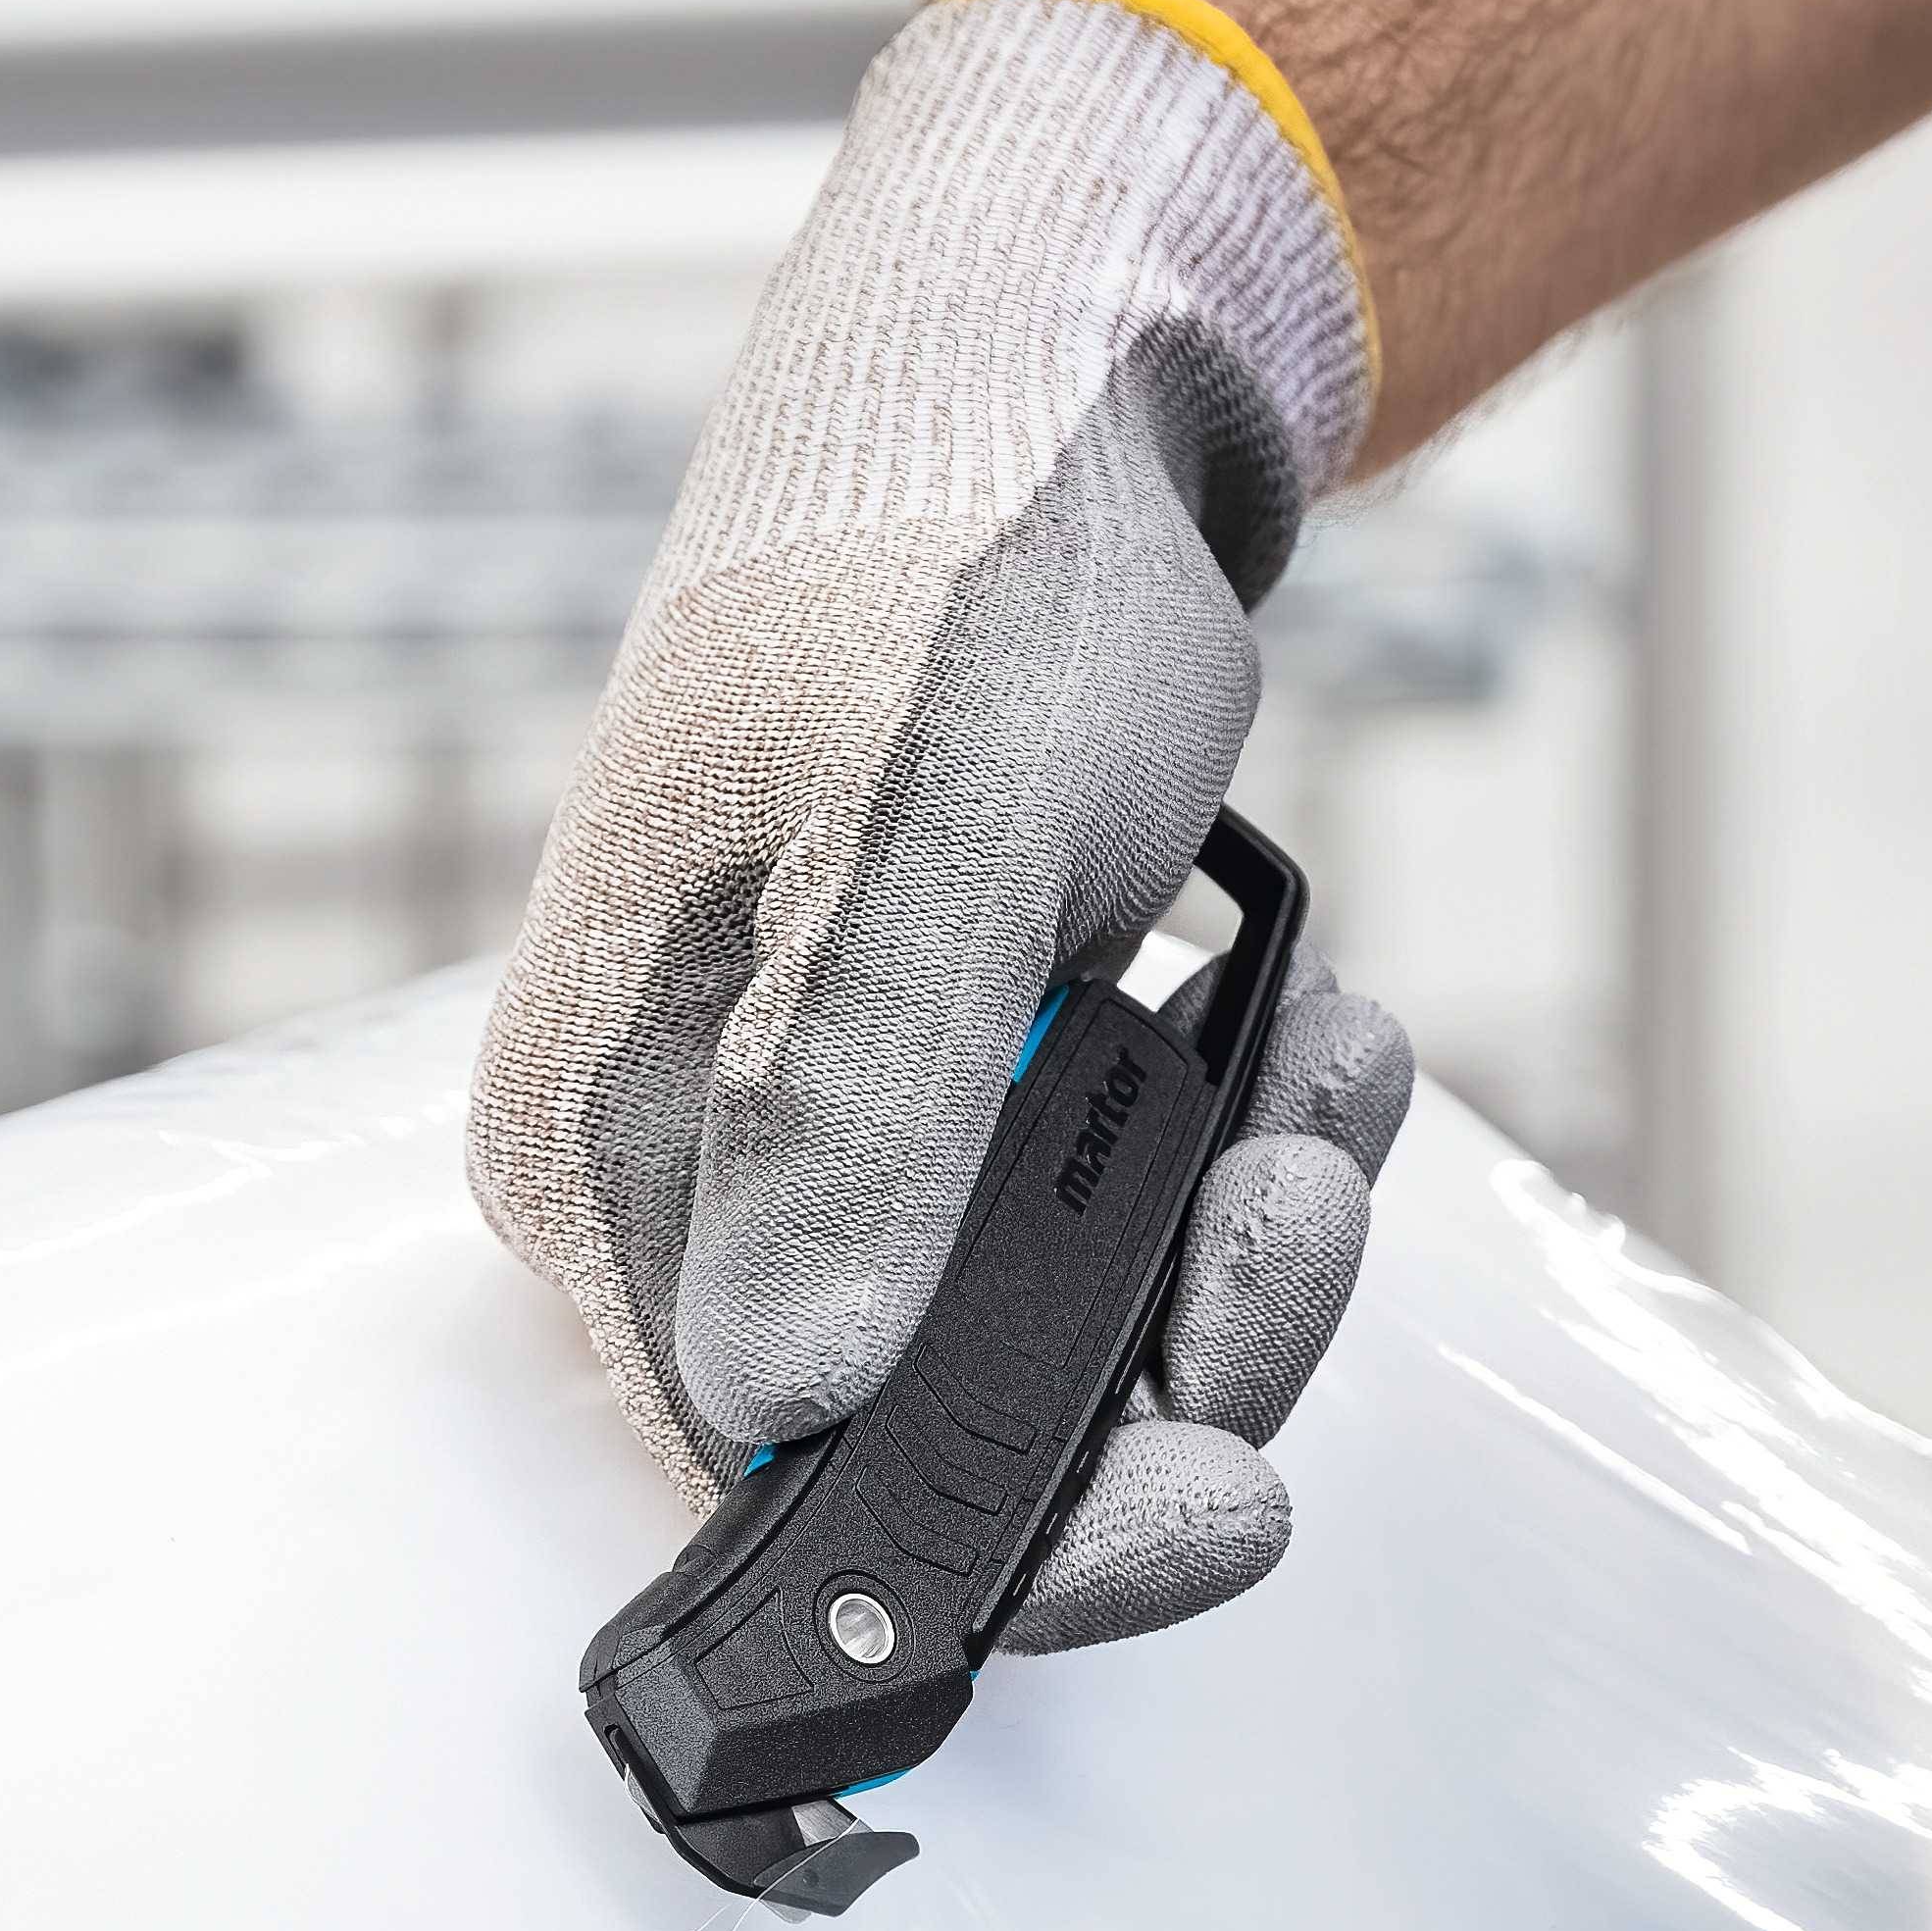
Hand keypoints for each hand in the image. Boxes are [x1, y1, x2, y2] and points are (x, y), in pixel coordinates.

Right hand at [472, 0, 1407, 1650]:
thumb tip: (785, 1403)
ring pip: (1057, 1350)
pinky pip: (1113, 1232)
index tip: (1202, 1511)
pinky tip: (1302, 1042)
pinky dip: (1242, 1165)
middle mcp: (697, 1179)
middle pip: (937, 1446)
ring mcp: (835, 1141)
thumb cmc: (941, 572)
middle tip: (1297, 1228)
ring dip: (1235, 1254)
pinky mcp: (958, 1093)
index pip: (757, 1484)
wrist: (1043, 383)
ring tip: (1321, 1095)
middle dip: (1166, 1370)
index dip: (993, 1548)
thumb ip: (851, 1128)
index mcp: (610, 1143)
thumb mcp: (922, 845)